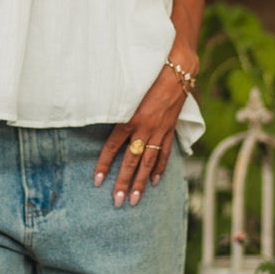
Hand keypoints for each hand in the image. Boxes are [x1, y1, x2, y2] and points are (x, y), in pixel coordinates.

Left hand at [94, 66, 187, 206]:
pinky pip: (164, 153)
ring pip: (148, 162)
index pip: (112, 147)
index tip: (97, 181)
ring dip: (141, 183)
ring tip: (135, 200)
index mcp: (130, 119)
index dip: (104, 165)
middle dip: (124, 183)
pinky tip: (155, 182)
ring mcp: (159, 131)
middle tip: (117, 202)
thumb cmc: (148, 76)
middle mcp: (144, 128)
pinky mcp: (170, 130)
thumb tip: (99, 118)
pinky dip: (159, 168)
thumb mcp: (127, 91)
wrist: (177, 71)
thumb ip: (116, 108)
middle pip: (131, 161)